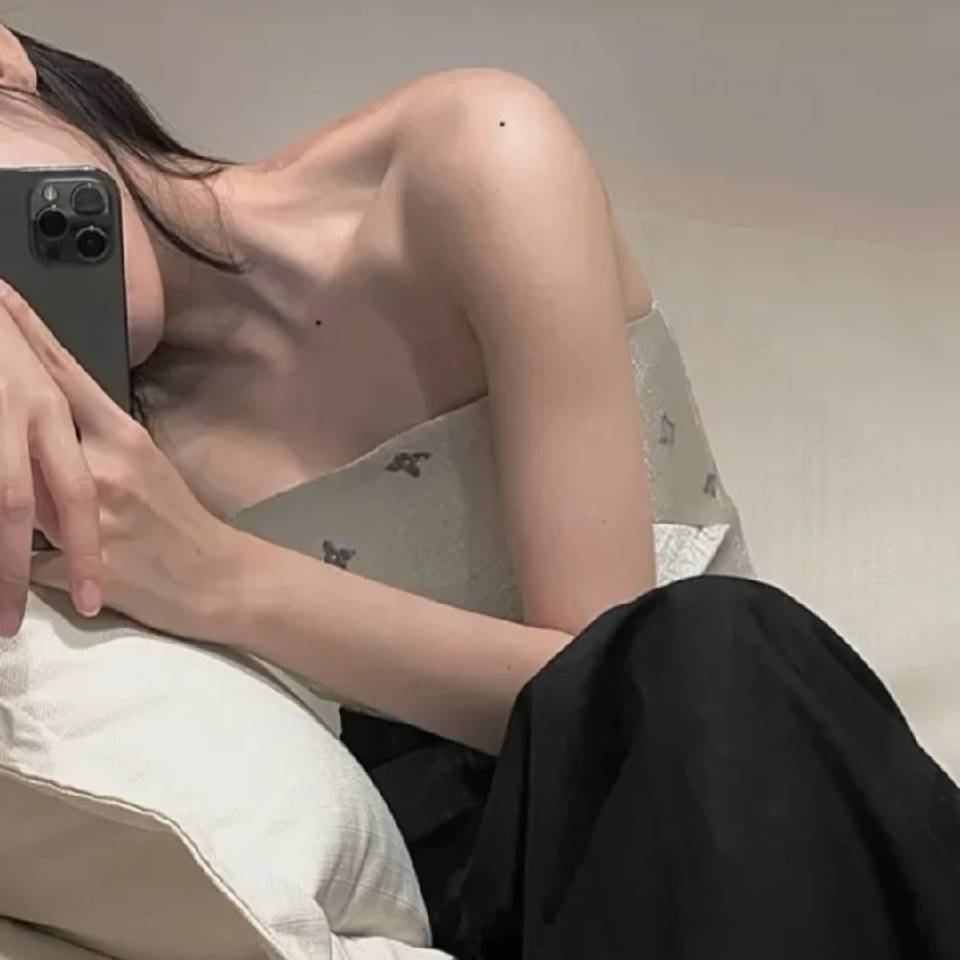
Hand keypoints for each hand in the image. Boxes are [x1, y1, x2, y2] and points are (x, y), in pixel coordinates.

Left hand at [0, 280, 240, 639]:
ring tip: (22, 494)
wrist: (217, 578)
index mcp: (126, 439)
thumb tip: (53, 431)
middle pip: (27, 429)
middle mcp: (106, 468)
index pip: (67, 378)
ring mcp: (95, 516)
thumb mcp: (148, 468)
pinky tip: (36, 572)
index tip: (2, 298)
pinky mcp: (84, 566)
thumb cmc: (181, 522)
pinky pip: (32, 559)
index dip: (30, 336)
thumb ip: (99, 446)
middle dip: (3, 395)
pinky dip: (27, 561)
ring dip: (14, 503)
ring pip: (21, 497)